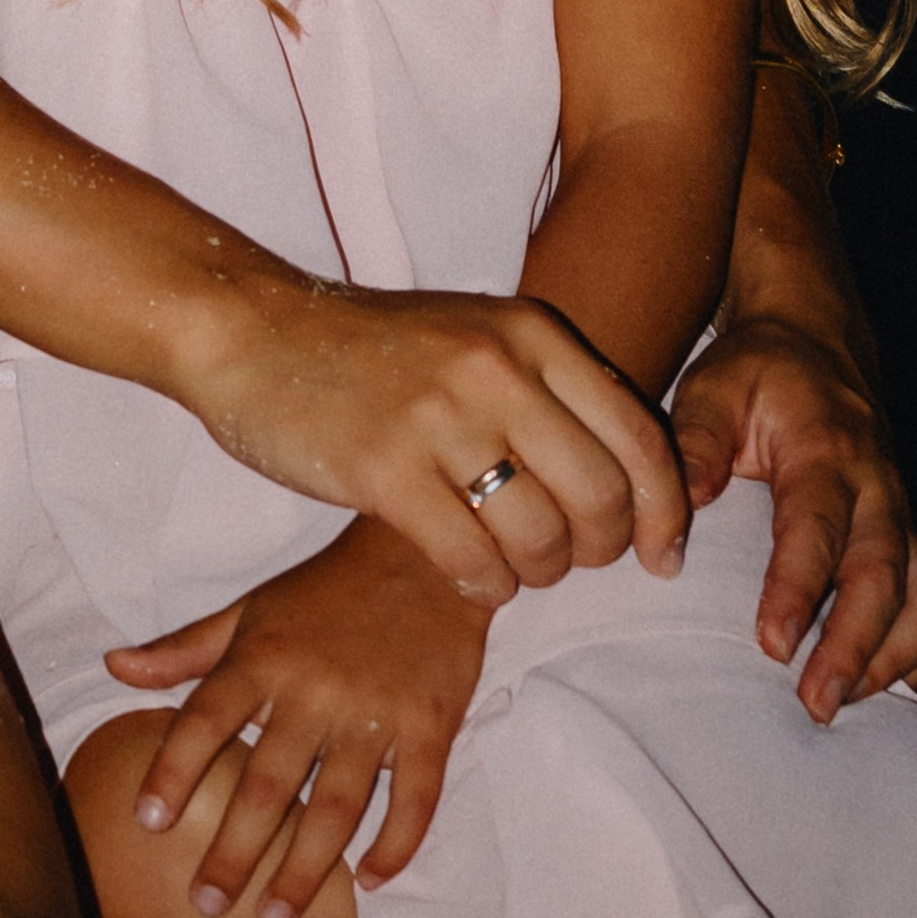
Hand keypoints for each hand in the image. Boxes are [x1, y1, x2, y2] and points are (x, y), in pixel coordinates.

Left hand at [105, 519, 485, 917]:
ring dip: (304, 868)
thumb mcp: (251, 610)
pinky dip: (396, 844)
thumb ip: (184, 648)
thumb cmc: (327, 590)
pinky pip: (415, 797)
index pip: (205, 721)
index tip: (147, 824)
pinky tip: (371, 882)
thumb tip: (113, 666)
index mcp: (264, 659)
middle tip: (206, 906)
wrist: (428, 549)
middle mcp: (314, 689)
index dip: (174, 772)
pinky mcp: (432, 723)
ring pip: (336, 805)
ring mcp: (376, 711)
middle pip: (267, 782)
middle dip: (234, 851)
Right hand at [183, 275, 689, 601]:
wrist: (251, 329)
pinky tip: (471, 579)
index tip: (661, 557)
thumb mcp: (473, 339)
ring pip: (541, 536)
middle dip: (600, 551)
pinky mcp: (383, 469)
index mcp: (530, 332)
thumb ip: (548, 394)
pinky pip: (472, 561)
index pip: (638, 437)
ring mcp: (439, 416)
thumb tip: (632, 487)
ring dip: (538, 574)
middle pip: (601, 496)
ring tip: (513, 568)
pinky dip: (485, 588)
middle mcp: (496, 367)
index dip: (665, 511)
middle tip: (570, 564)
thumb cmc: (369, 350)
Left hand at [673, 313, 916, 721]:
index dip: (798, 589)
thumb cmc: (756, 373)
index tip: (773, 646)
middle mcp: (877, 485)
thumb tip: (672, 526)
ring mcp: (902, 510)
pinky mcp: (909, 530)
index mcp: (825, 450)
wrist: (817, 341)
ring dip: (894, 654)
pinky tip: (898, 683)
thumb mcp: (712, 388)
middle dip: (856, 646)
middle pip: (885, 575)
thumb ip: (693, 447)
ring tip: (845, 701)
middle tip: (815, 703)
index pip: (817, 528)